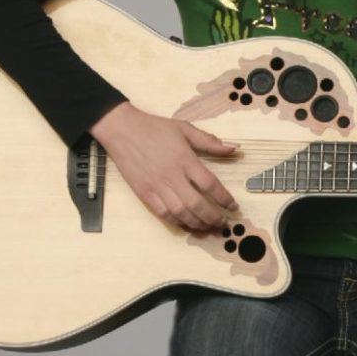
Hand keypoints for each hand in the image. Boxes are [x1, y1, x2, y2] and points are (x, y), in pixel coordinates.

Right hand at [90, 102, 238, 231]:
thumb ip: (209, 142)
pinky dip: (177, 222)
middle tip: (223, 223)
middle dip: (213, 218)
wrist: (122, 130)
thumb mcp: (184, 129)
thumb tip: (233, 149)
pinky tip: (187, 224)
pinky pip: (163, 213)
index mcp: (185, 159)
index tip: (233, 206)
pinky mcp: (145, 193)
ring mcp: (157, 186)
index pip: (210, 184)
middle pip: (197, 204)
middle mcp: (172, 176)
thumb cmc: (154, 128)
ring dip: (197, 223)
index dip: (224, 198)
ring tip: (208, 227)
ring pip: (181, 213)